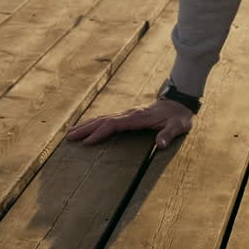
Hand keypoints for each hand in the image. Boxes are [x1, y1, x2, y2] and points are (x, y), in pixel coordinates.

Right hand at [65, 99, 193, 149]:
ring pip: (103, 118)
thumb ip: (169, 135)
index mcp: (138, 117)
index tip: (87, 142)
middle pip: (103, 120)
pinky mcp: (127, 116)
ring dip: (86, 125)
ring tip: (70, 133)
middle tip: (69, 137)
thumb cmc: (179, 117)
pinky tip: (86, 128)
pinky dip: (94, 123)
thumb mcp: (178, 126)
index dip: (100, 133)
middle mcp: (129, 114)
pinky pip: (107, 119)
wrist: (179, 103)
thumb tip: (160, 145)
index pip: (114, 124)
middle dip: (85, 129)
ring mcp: (127, 114)